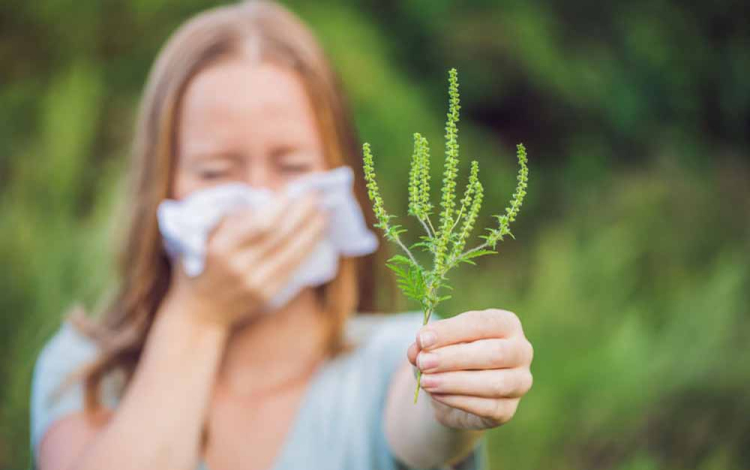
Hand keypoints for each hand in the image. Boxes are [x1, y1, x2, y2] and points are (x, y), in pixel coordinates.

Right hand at [165, 190, 328, 329]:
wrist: (200, 311)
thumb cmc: (199, 266)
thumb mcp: (202, 237)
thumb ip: (232, 218)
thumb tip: (266, 199)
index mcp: (222, 248)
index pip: (260, 225)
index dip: (281, 207)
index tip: (293, 190)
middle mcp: (241, 267)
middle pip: (281, 237)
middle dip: (302, 214)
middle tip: (317, 196)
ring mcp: (256, 284)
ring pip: (292, 253)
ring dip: (311, 231)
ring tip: (324, 214)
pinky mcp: (268, 295)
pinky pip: (293, 268)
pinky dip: (306, 250)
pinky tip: (315, 236)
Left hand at [407, 309, 533, 429]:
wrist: (454, 390)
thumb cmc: (449, 355)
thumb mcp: (435, 344)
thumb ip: (426, 344)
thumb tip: (417, 349)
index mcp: (506, 324)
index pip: (482, 323)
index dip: (451, 331)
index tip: (422, 339)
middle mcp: (521, 350)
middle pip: (494, 353)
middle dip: (454, 358)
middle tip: (424, 362)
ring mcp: (520, 382)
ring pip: (494, 383)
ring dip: (455, 382)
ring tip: (425, 382)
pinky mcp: (509, 409)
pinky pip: (488, 407)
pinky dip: (458, 400)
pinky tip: (436, 394)